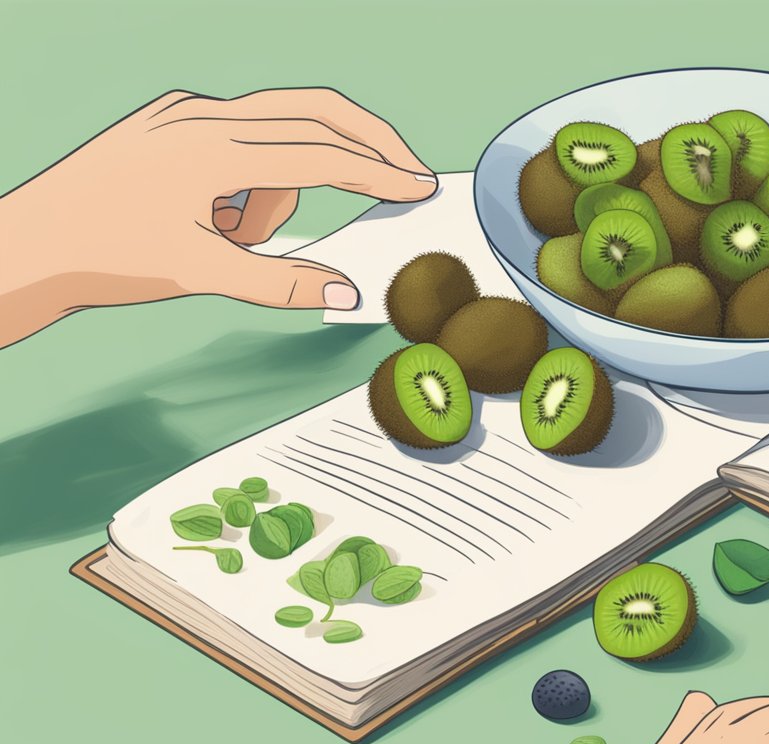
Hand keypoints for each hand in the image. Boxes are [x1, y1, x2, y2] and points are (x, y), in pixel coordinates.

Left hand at [0, 87, 437, 348]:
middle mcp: (202, 116)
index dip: (376, 172)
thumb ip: (282, 283)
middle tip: (404, 170)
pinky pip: (238, 140)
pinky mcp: (171, 121)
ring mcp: (184, 113)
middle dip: (364, 142)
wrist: (30, 244)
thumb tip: (348, 292)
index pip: (319, 155)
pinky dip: (246, 180)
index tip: (417, 185)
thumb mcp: (201, 275)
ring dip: (276, 190)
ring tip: (230, 240)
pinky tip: (213, 218)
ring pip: (273, 135)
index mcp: (212, 149)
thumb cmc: (104, 255)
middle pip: (313, 113)